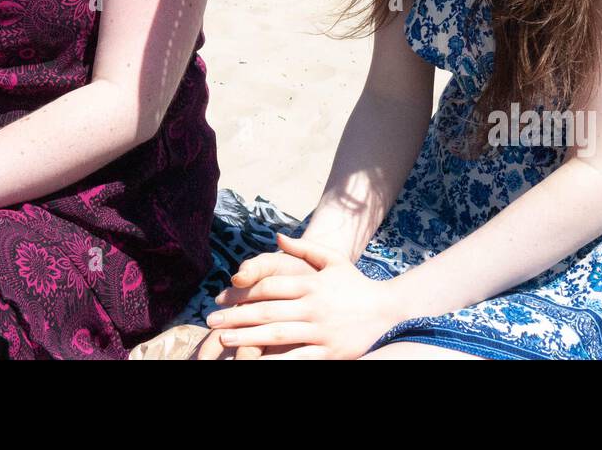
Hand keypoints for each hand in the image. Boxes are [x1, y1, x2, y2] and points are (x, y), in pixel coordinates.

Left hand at [205, 233, 400, 358]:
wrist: (390, 312)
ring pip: (277, 334)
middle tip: (210, 322)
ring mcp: (320, 330)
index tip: (223, 298)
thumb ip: (305, 248)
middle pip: (268, 311)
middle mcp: (313, 306)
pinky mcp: (329, 352)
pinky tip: (255, 364)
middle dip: (236, 316)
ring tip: (223, 341)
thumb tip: (277, 237)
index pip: (271, 286)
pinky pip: (298, 358)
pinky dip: (275, 362)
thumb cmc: (356, 285)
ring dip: (247, 338)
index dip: (244, 292)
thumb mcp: (334, 260)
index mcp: (311, 283)